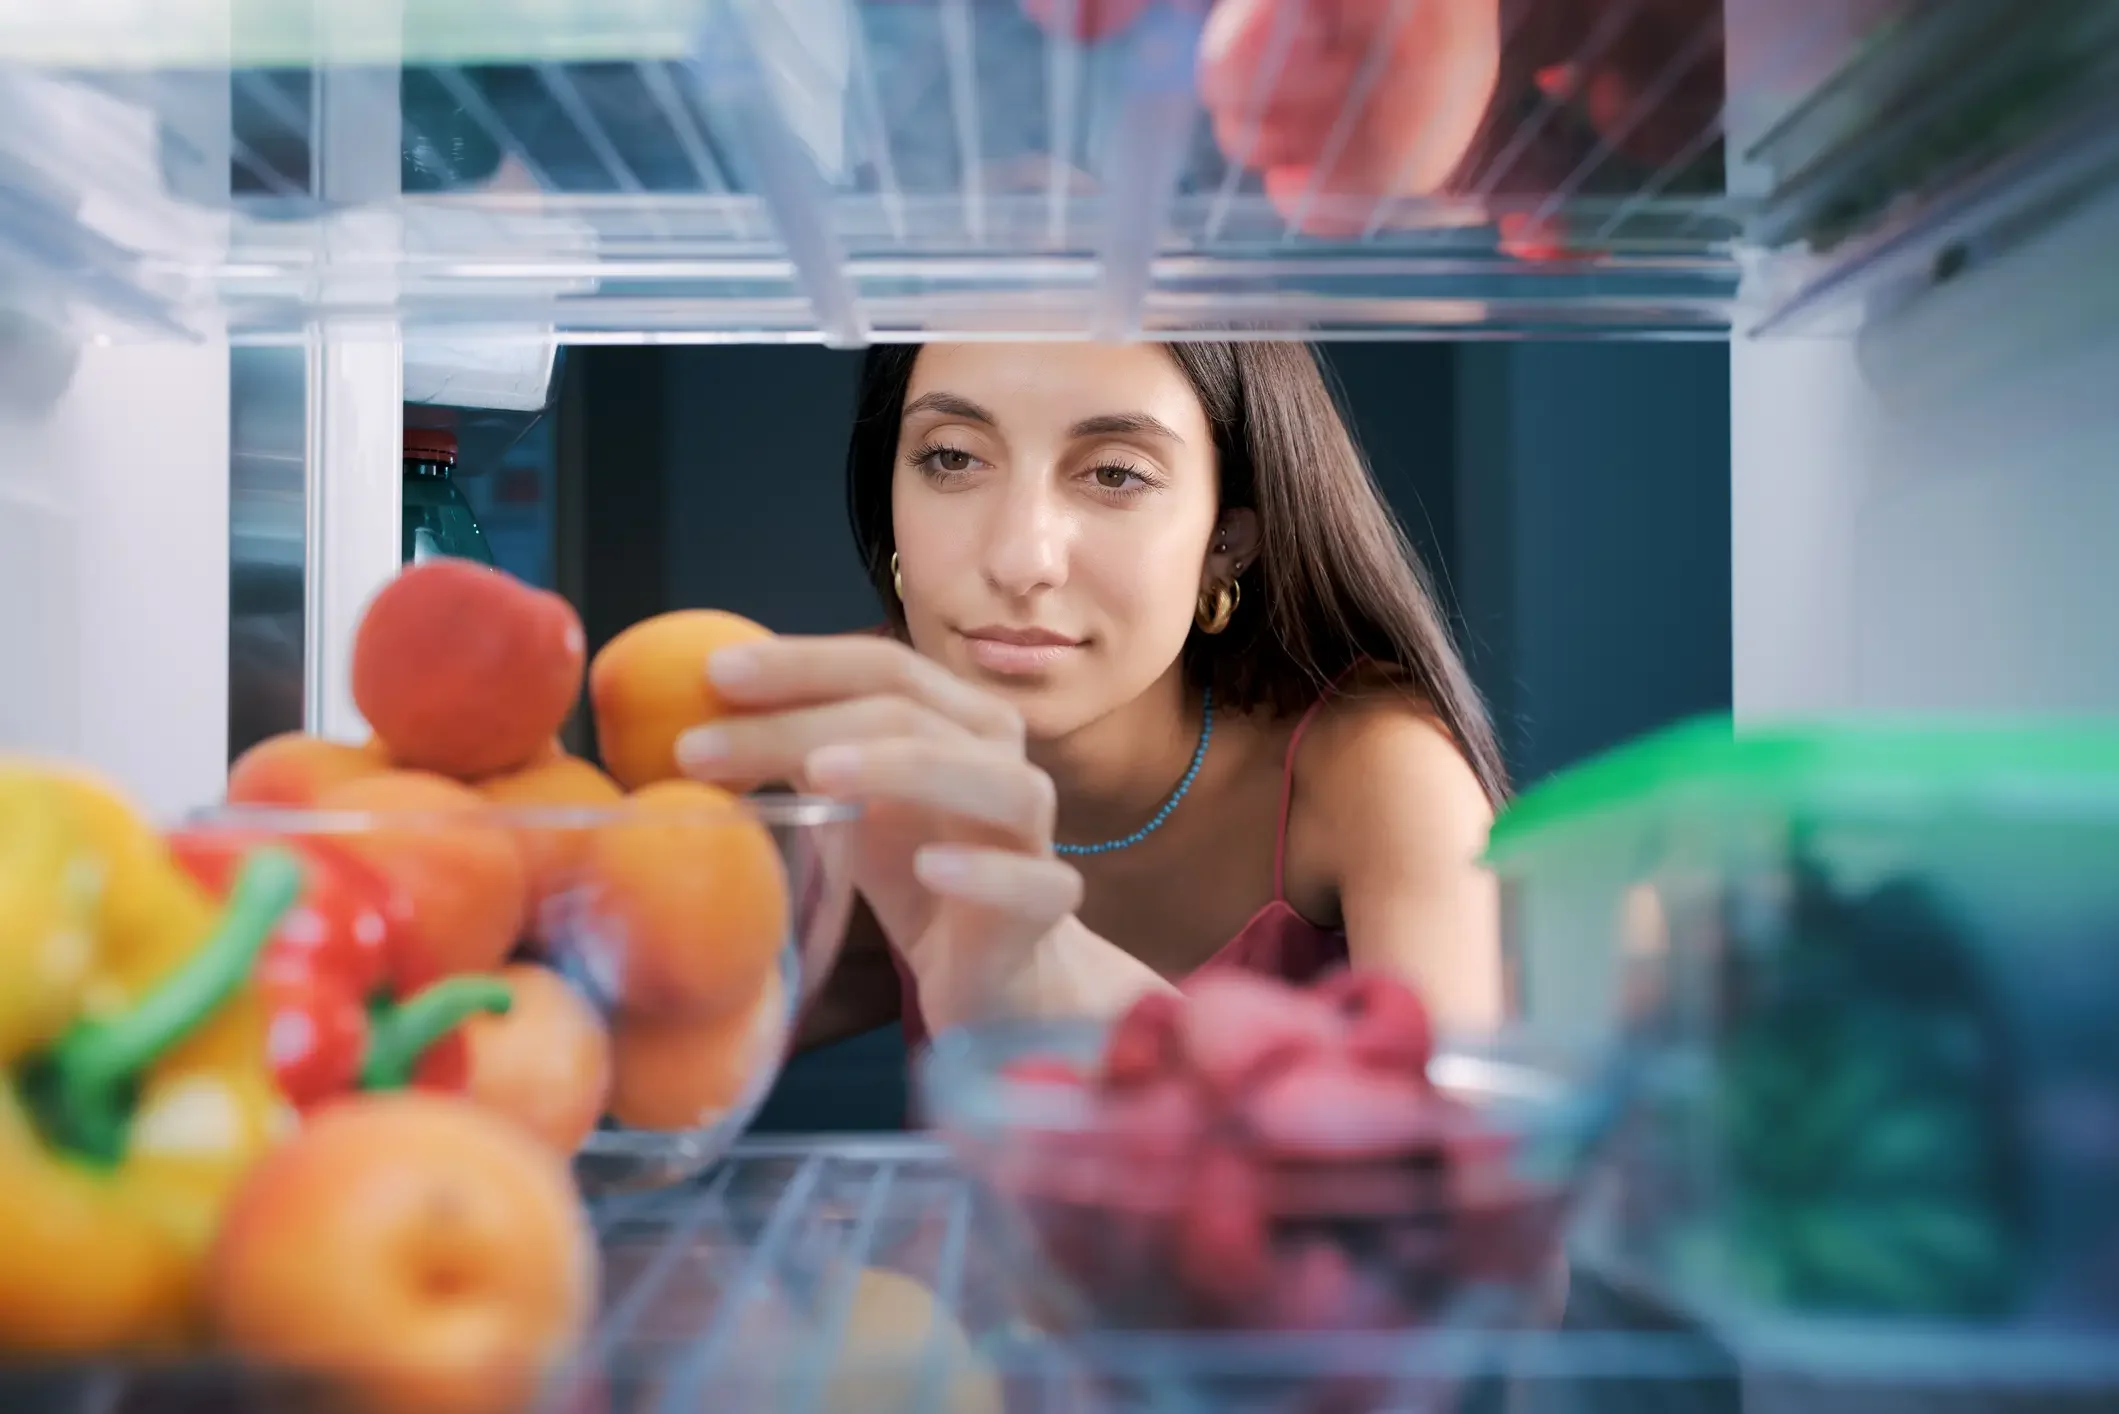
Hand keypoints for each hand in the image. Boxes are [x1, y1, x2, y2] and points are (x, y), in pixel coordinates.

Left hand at [674, 635, 1083, 1029]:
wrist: (993, 970)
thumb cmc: (914, 871)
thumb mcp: (847, 805)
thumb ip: (796, 754)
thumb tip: (693, 712)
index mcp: (956, 720)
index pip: (884, 666)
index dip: (801, 663)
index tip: (711, 675)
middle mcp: (1001, 759)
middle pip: (915, 715)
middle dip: (804, 721)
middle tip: (701, 747)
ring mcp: (1032, 833)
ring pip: (994, 782)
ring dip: (904, 767)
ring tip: (819, 775)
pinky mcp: (1045, 907)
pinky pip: (1030, 882)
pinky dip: (983, 871)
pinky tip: (929, 868)